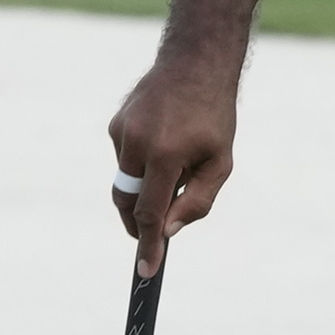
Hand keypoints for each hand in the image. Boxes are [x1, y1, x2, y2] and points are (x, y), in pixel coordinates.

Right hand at [107, 46, 240, 271]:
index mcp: (165, 155)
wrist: (195, 64)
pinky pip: (125, 159)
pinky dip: (141, 165)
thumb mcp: (220, 163)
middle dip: (138, 223)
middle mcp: (136, 143)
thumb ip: (197, 201)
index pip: (150, 213)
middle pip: (127, 202)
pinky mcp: (115, 125)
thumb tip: (169, 231)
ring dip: (145, 187)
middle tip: (153, 236)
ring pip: (126, 180)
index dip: (148, 245)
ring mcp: (121, 132)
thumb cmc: (214, 117)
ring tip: (176, 167)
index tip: (145, 270)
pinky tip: (164, 144)